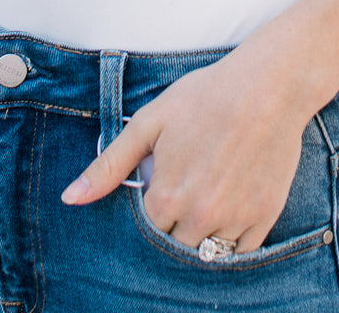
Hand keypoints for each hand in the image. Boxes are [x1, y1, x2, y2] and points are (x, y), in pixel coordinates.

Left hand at [60, 46, 308, 251]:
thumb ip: (109, 164)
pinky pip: (241, 254)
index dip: (149, 208)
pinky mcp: (264, 218)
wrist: (269, 85)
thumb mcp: (150, 122)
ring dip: (201, 235)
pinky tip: (229, 207)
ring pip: (206, 253)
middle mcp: (198, 218)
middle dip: (173, 225)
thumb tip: (70, 199)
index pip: (143, 231)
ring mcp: (233, 221)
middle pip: (172, 247)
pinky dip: (231, 240)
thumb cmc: (206, 96)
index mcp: (166, 197)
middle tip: (185, 189)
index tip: (159, 188)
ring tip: (207, 195)